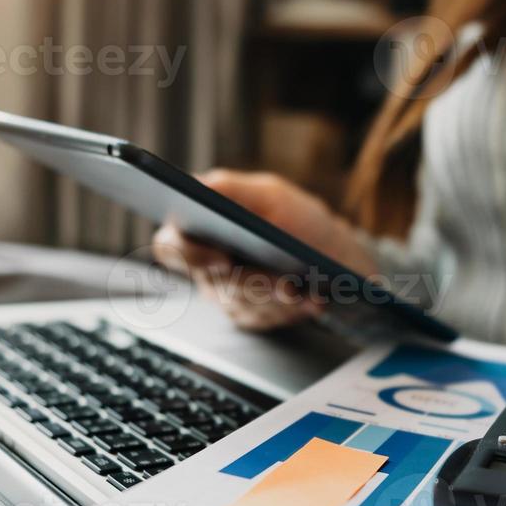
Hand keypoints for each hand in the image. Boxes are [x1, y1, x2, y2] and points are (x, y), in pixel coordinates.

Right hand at [153, 170, 374, 331]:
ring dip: (276, 297)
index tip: (222, 259)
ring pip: (244, 303)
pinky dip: (294, 309)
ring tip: (301, 290)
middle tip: (282, 283)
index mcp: (202, 229)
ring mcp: (229, 294)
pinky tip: (313, 301)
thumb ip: (230, 188)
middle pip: (215, 282)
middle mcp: (209, 265)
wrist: (335, 253)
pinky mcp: (252, 316)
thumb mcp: (269, 194)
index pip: (171, 246)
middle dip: (253, 282)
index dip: (188, 255)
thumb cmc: (299, 219)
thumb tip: (198, 187)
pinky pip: (266, 318)